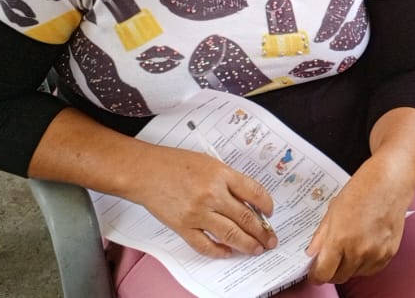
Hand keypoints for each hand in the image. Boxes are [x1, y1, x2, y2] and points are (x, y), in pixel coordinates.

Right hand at [123, 146, 278, 257]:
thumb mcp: (208, 162)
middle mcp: (211, 194)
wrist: (144, 171)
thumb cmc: (173, 164)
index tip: (270, 213)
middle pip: (246, 217)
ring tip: (256, 249)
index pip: (254, 192)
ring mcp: (197, 213)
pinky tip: (228, 252)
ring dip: (247, 244)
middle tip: (270, 239)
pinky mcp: (183, 226)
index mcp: (220, 174)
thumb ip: (228, 180)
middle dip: (262, 232)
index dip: (267, 205)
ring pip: (230, 234)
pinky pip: (205, 245)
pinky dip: (219, 251)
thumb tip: (247, 201)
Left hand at [306, 154, 413, 283]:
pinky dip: (364, 264)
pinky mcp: (389, 253)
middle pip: (339, 277)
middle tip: (330, 259)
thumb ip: (321, 237)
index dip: (316, 275)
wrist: (391, 181)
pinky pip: (371, 269)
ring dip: (348, 267)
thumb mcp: (333, 210)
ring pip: (355, 274)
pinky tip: (363, 247)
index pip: (323, 274)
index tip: (314, 273)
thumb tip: (312, 255)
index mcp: (340, 239)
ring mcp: (376, 254)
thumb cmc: (362, 189)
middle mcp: (359, 251)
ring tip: (349, 247)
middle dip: (331, 271)